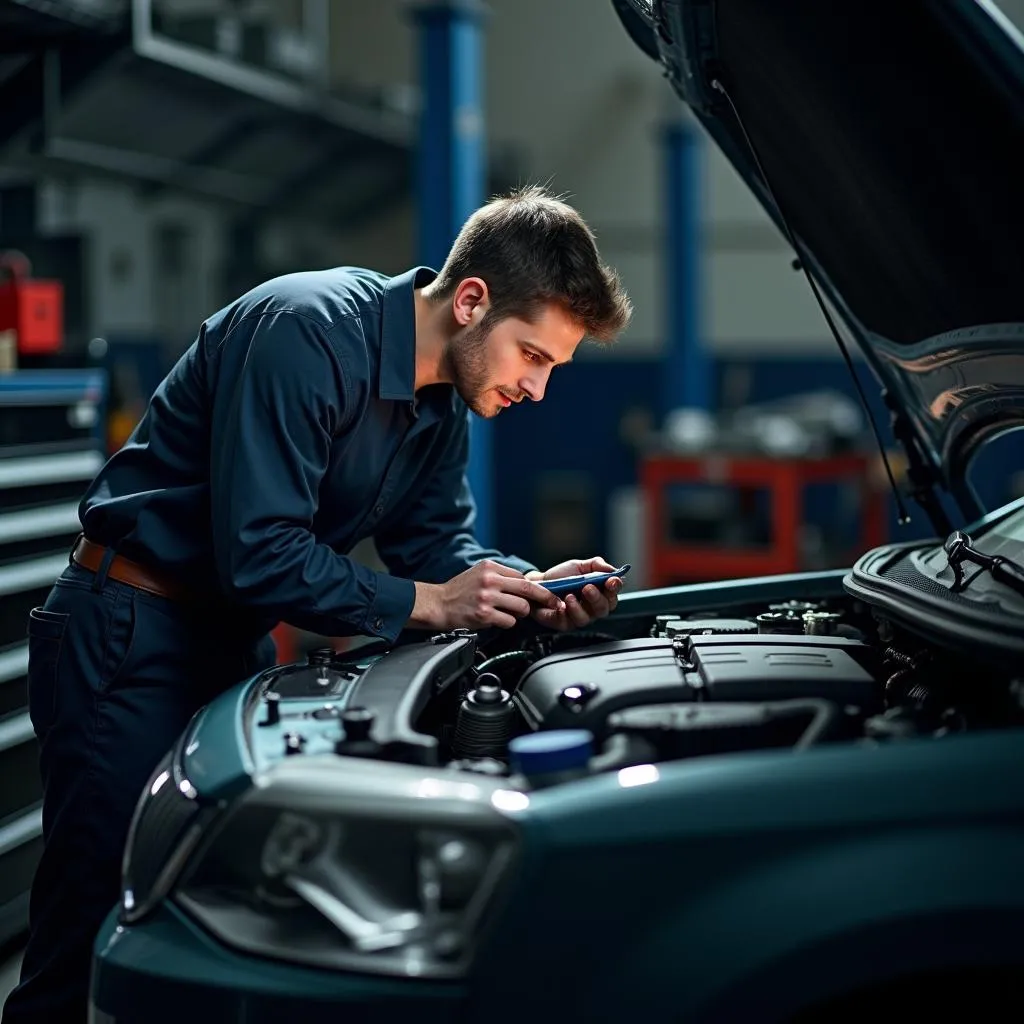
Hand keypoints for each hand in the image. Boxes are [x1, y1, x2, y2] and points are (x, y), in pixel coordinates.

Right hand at [410, 560, 562, 630]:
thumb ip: (499, 577)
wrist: (436, 604)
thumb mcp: (478, 573)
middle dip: (543, 598)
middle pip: (527, 589)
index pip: (521, 576)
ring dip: (520, 613)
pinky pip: (509, 621)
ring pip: (521, 607)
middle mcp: (489, 580)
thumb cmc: (457, 591)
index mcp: (489, 567)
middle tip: (552, 603)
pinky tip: (497, 620)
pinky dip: (507, 623)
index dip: (534, 587)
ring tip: (509, 613)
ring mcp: (487, 597)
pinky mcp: (484, 614)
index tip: (544, 593)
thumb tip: (524, 584)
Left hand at [526, 556, 621, 631]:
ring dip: (579, 607)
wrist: (539, 583)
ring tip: (570, 596)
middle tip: (587, 587)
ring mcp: (579, 616)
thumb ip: (597, 565)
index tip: (611, 581)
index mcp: (599, 593)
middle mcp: (591, 607)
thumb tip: (611, 570)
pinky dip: (566, 613)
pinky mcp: (565, 624)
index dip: (614, 588)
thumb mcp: (579, 566)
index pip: (613, 594)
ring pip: (587, 618)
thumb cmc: (561, 577)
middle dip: (597, 598)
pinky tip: (561, 605)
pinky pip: (569, 622)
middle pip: (603, 609)